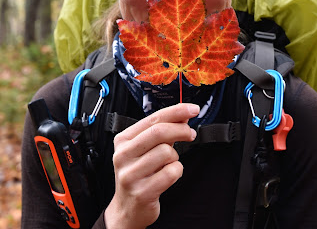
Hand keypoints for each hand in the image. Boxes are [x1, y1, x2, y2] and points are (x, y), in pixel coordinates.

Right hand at [104, 103, 199, 228]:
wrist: (128, 208)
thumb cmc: (138, 173)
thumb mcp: (145, 148)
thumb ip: (163, 130)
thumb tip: (183, 115)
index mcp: (123, 139)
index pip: (153, 118)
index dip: (176, 111)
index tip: (192, 109)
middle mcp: (123, 155)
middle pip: (159, 132)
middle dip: (181, 130)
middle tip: (190, 134)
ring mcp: (130, 174)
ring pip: (167, 152)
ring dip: (175, 157)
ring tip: (168, 163)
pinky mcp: (142, 192)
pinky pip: (171, 173)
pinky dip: (176, 171)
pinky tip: (169, 175)